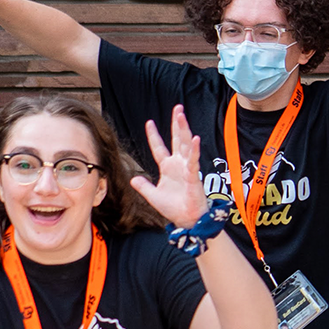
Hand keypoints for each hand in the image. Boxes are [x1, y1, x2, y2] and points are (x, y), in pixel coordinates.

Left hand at [132, 105, 208, 227]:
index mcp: (168, 168)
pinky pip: (193, 160)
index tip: (149, 122)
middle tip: (178, 108)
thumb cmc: (174, 209)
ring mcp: (187, 169)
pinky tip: (195, 138)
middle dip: (177, 124)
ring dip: (184, 130)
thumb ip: (144, 186)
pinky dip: (194, 150)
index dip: (154, 135)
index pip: (160, 148)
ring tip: (181, 115)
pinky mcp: (193, 176)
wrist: (187, 221)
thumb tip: (133, 179)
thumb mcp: (153, 196)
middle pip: (177, 140)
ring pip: (185, 145)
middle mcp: (178, 165)